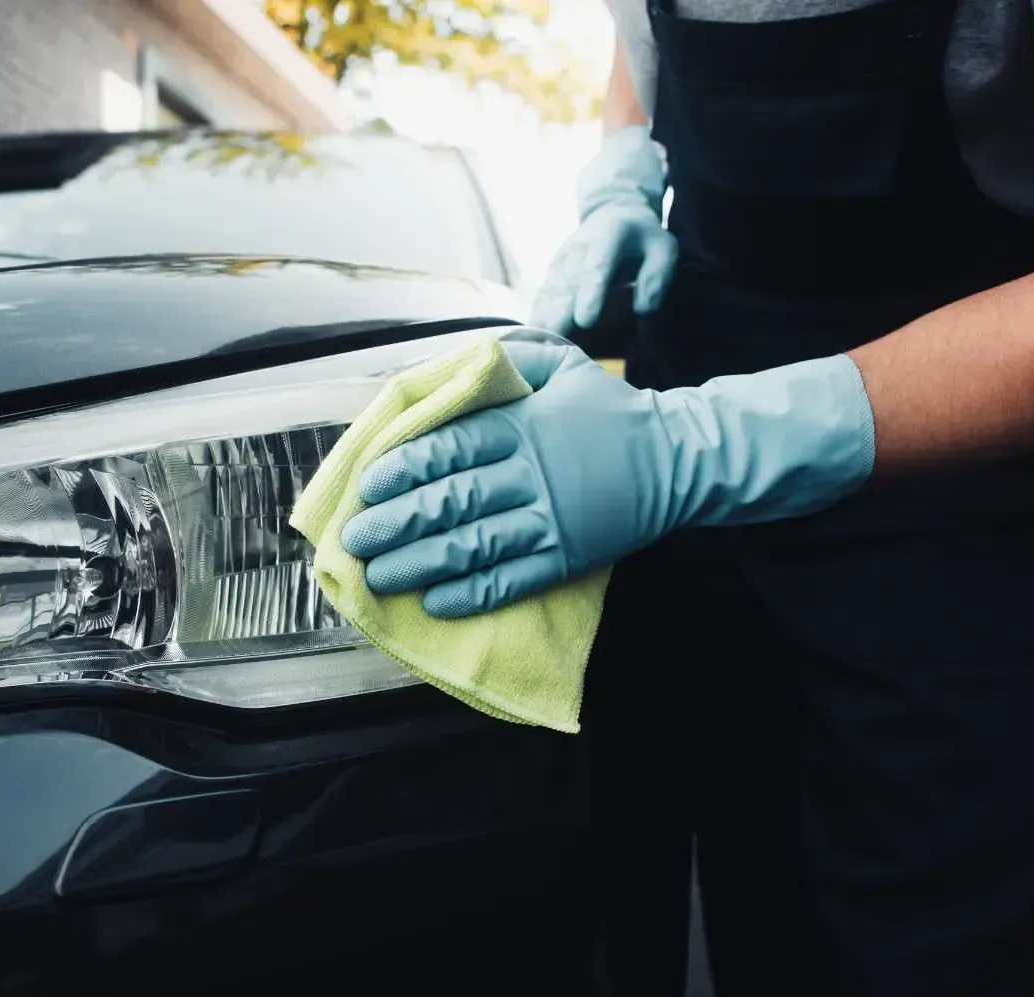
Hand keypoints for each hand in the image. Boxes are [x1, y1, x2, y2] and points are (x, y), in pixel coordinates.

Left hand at [341, 341, 679, 617]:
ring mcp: (550, 519)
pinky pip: (512, 580)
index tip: (367, 485)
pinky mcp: (567, 557)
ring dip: (420, 564)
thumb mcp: (562, 362)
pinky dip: (471, 594)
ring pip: (473, 545)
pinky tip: (435, 603)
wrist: (678, 459)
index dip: (403, 468)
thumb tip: (448, 364)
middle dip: (396, 522)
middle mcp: (531, 472)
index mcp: (523, 424)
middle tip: (355, 539)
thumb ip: (506, 357)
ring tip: (379, 577)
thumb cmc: (608, 409)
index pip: (449, 447)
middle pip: (451, 500)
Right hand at [528, 126, 677, 336]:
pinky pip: (543, 294)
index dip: (591, 293)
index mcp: (610, 235)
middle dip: (560, 310)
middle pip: (568, 282)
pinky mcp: (552, 271)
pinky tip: (532, 336)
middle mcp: (579, 246)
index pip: (598, 266)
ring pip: (551, 289)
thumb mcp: (663, 248)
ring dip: (544, 315)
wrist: (613, 214)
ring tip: (537, 342)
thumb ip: (657, 276)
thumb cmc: (642, 238)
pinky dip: (538, 313)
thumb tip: (643, 308)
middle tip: (554, 337)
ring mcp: (562, 259)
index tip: (586, 320)